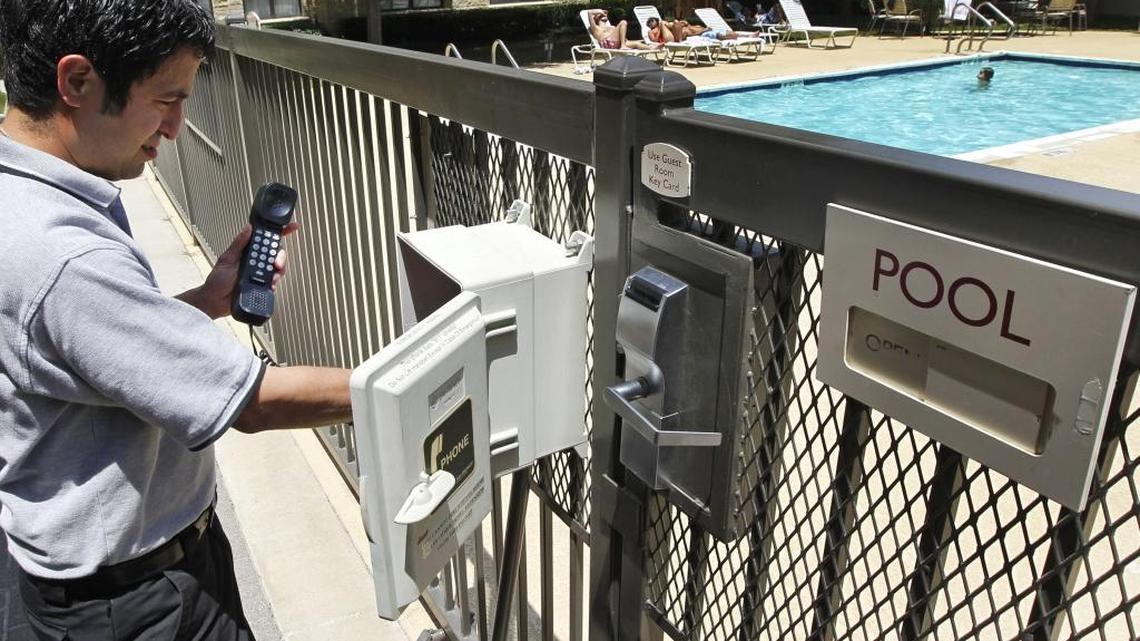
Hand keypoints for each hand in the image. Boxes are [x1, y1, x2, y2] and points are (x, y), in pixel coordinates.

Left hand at [178, 221, 299, 318]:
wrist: (215, 301)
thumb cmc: (217, 280)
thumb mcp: (226, 259)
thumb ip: (238, 244)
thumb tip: (248, 228)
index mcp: (248, 252)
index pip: (265, 239)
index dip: (279, 232)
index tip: (292, 227)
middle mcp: (257, 262)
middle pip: (276, 254)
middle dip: (280, 257)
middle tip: (276, 263)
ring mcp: (261, 274)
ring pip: (278, 269)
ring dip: (278, 271)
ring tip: (272, 277)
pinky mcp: (263, 286)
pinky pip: (274, 283)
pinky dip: (274, 283)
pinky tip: (270, 285)